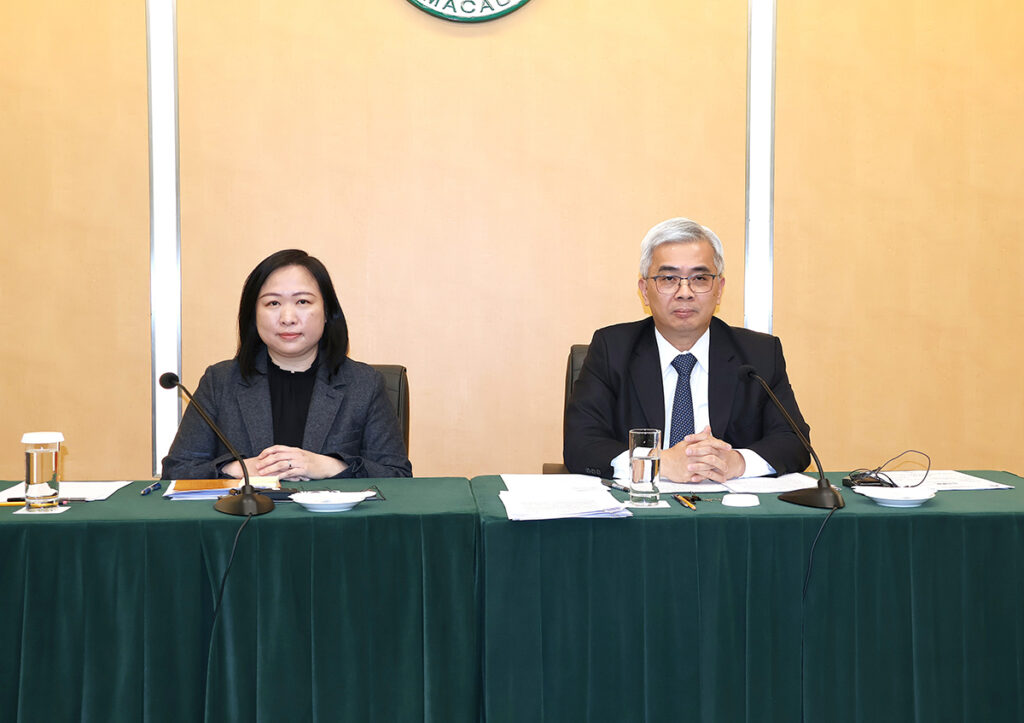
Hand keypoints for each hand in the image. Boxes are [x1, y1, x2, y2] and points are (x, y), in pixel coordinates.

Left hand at [224, 446, 345, 480]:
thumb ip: (289, 458)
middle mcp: (296, 454)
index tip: (260, 457)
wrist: (326, 465)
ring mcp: (300, 461)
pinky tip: (275, 478)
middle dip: (266, 461)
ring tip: (263, 473)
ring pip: (282, 464)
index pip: (277, 448)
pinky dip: (281, 475)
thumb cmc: (313, 462)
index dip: (267, 452)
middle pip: (277, 456)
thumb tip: (277, 462)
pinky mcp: (303, 470)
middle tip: (258, 466)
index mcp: (294, 450)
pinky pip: (290, 472)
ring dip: (270, 469)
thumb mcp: (300, 456)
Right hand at [661, 426, 745, 483]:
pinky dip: (709, 478)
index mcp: (693, 446)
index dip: (720, 445)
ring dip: (717, 472)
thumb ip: (699, 436)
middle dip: (721, 462)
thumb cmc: (675, 453)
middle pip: (711, 457)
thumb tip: (708, 428)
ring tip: (724, 475)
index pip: (710, 443)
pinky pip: (701, 476)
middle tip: (727, 466)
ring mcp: (691, 465)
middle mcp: (693, 455)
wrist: (664, 462)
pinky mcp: (688, 474)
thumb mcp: (687, 442)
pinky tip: (715, 479)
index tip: (728, 447)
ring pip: (708, 468)